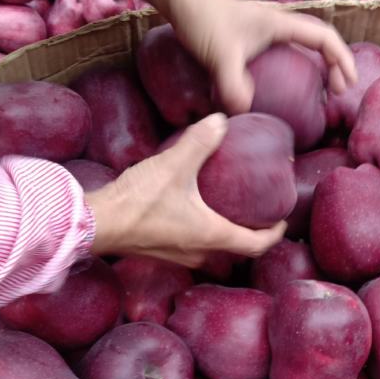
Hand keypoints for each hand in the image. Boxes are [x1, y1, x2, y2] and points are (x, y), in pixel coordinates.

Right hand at [85, 115, 285, 266]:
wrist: (97, 223)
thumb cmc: (137, 201)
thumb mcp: (173, 165)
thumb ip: (200, 142)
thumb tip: (221, 121)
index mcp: (212, 236)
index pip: (257, 244)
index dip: (274, 234)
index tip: (282, 222)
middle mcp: (201, 253)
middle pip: (238, 251)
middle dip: (252, 235)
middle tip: (259, 215)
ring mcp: (180, 257)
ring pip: (215, 252)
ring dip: (227, 237)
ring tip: (230, 213)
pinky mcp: (162, 253)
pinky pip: (194, 248)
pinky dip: (204, 235)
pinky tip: (195, 215)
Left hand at [131, 0, 356, 113]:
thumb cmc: (202, 17)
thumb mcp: (220, 53)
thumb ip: (232, 82)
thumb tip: (245, 110)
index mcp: (281, 23)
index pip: (325, 38)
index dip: (342, 59)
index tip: (348, 83)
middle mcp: (278, 25)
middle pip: (319, 42)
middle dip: (335, 66)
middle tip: (337, 93)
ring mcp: (264, 32)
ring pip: (301, 48)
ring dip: (315, 68)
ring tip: (317, 93)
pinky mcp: (250, 39)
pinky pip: (282, 55)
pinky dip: (293, 70)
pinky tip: (281, 90)